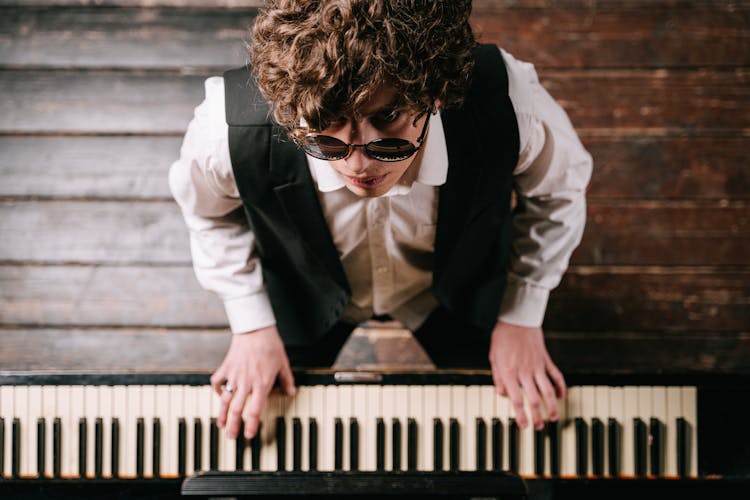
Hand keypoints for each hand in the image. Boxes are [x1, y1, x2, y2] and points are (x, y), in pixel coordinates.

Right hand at [209, 325, 295, 439]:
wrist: (255, 328)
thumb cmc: (270, 345)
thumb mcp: (283, 364)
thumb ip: (286, 380)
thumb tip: (291, 392)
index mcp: (261, 383)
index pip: (255, 410)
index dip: (251, 425)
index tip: (248, 435)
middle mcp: (246, 382)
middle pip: (237, 409)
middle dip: (233, 425)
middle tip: (231, 437)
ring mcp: (234, 375)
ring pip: (225, 400)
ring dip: (222, 414)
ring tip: (221, 425)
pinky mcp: (226, 367)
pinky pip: (218, 382)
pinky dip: (217, 390)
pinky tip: (220, 395)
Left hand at [488, 321, 565, 429]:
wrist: (517, 318)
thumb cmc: (503, 337)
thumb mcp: (494, 357)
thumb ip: (498, 377)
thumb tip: (502, 394)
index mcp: (509, 372)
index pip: (516, 400)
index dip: (521, 415)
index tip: (523, 426)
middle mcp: (524, 372)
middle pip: (534, 399)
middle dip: (538, 416)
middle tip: (539, 427)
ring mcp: (537, 366)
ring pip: (548, 390)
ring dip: (553, 405)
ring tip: (554, 417)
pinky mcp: (546, 360)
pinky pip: (556, 375)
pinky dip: (561, 386)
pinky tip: (563, 396)